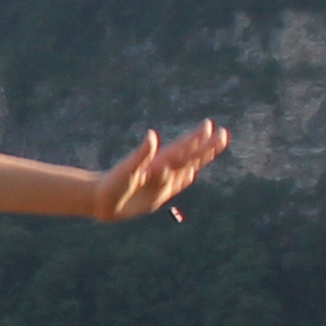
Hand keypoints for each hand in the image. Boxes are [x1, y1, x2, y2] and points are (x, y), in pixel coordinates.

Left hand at [91, 120, 228, 222]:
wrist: (101, 199)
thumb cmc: (112, 184)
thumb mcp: (127, 169)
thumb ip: (142, 153)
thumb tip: (152, 136)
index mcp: (159, 162)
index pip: (183, 148)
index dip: (197, 138)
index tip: (211, 126)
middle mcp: (163, 169)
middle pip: (190, 156)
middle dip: (208, 146)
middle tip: (224, 133)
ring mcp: (162, 181)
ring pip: (187, 167)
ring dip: (202, 158)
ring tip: (215, 148)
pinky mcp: (158, 193)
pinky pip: (176, 184)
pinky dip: (186, 178)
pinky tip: (192, 174)